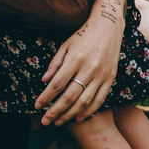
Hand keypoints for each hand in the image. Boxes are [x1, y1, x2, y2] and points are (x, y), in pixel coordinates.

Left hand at [35, 0, 125, 124]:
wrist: (109, 27)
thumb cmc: (83, 36)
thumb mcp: (65, 45)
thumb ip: (55, 64)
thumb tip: (44, 81)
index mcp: (75, 59)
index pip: (57, 84)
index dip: (46, 97)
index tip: (37, 106)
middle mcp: (89, 68)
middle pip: (70, 96)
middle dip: (55, 111)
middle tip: (45, 121)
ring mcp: (102, 75)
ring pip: (84, 101)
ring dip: (70, 114)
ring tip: (58, 122)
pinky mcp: (110, 78)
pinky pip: (99, 99)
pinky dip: (89, 111)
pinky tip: (78, 118)